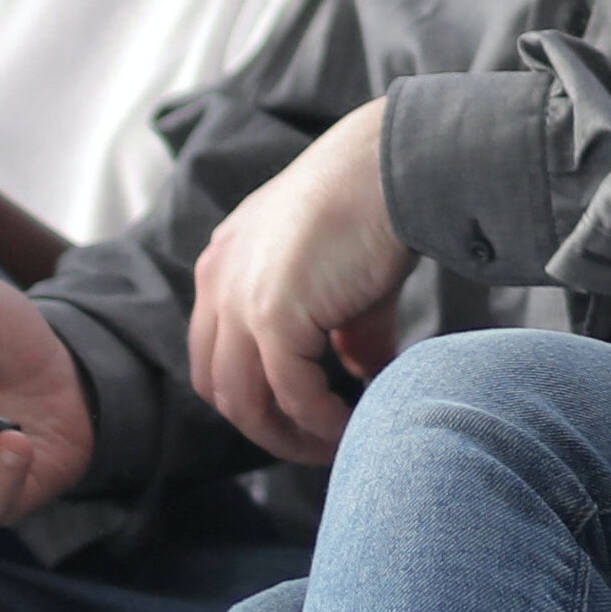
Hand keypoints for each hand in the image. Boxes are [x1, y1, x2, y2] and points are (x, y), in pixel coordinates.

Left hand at [180, 101, 415, 468]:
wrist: (396, 164)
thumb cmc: (376, 205)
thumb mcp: (343, 278)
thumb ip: (342, 332)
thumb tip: (363, 379)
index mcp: (224, 263)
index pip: (215, 353)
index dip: (252, 394)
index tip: (298, 414)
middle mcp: (218, 280)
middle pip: (219, 386)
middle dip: (265, 427)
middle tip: (315, 445)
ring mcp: (239, 298)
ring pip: (243, 401)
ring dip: (287, 437)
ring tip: (334, 447)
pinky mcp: (272, 314)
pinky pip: (291, 393)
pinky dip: (319, 422)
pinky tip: (349, 427)